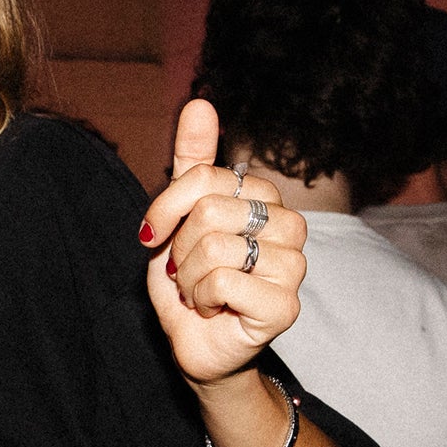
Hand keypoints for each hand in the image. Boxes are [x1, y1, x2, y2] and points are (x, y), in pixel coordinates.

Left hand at [141, 99, 305, 387]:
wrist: (198, 344)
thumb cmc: (190, 280)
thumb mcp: (179, 217)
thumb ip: (192, 163)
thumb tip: (199, 102)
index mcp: (263, 199)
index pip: (206, 177)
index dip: (167, 206)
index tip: (152, 234)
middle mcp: (288, 226)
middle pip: (209, 212)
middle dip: (177, 249)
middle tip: (186, 272)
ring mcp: (294, 266)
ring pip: (213, 248)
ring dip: (187, 278)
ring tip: (200, 291)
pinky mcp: (286, 304)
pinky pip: (222, 281)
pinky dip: (201, 299)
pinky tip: (215, 309)